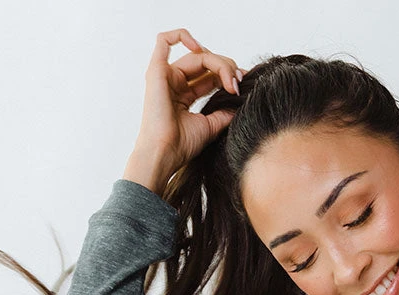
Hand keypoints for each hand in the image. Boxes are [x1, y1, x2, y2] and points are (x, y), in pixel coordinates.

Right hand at [127, 28, 246, 190]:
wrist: (165, 154)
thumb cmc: (182, 145)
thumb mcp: (211, 126)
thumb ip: (224, 113)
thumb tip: (240, 102)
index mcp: (184, 95)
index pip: (210, 74)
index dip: (228, 75)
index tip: (241, 86)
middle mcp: (174, 83)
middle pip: (206, 61)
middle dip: (226, 67)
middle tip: (238, 82)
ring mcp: (165, 76)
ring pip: (197, 54)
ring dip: (218, 62)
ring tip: (230, 79)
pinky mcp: (157, 71)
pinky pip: (165, 40)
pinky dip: (183, 36)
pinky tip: (200, 48)